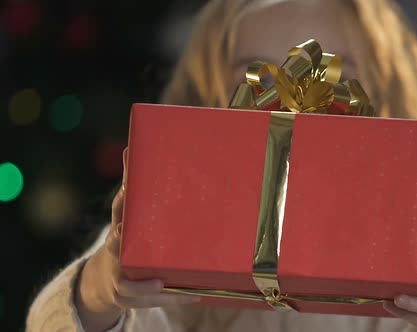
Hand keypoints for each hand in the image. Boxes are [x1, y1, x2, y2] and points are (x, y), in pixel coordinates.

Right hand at [74, 149, 198, 331]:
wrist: (107, 276)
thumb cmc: (124, 233)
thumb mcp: (125, 210)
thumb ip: (131, 185)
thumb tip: (129, 147)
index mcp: (118, 233)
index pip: (116, 229)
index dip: (119, 230)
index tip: (122, 230)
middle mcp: (116, 258)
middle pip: (121, 264)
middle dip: (133, 264)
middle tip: (154, 273)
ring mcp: (122, 281)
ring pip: (135, 289)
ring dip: (153, 290)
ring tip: (171, 287)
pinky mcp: (133, 298)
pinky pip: (153, 302)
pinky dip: (173, 299)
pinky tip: (196, 296)